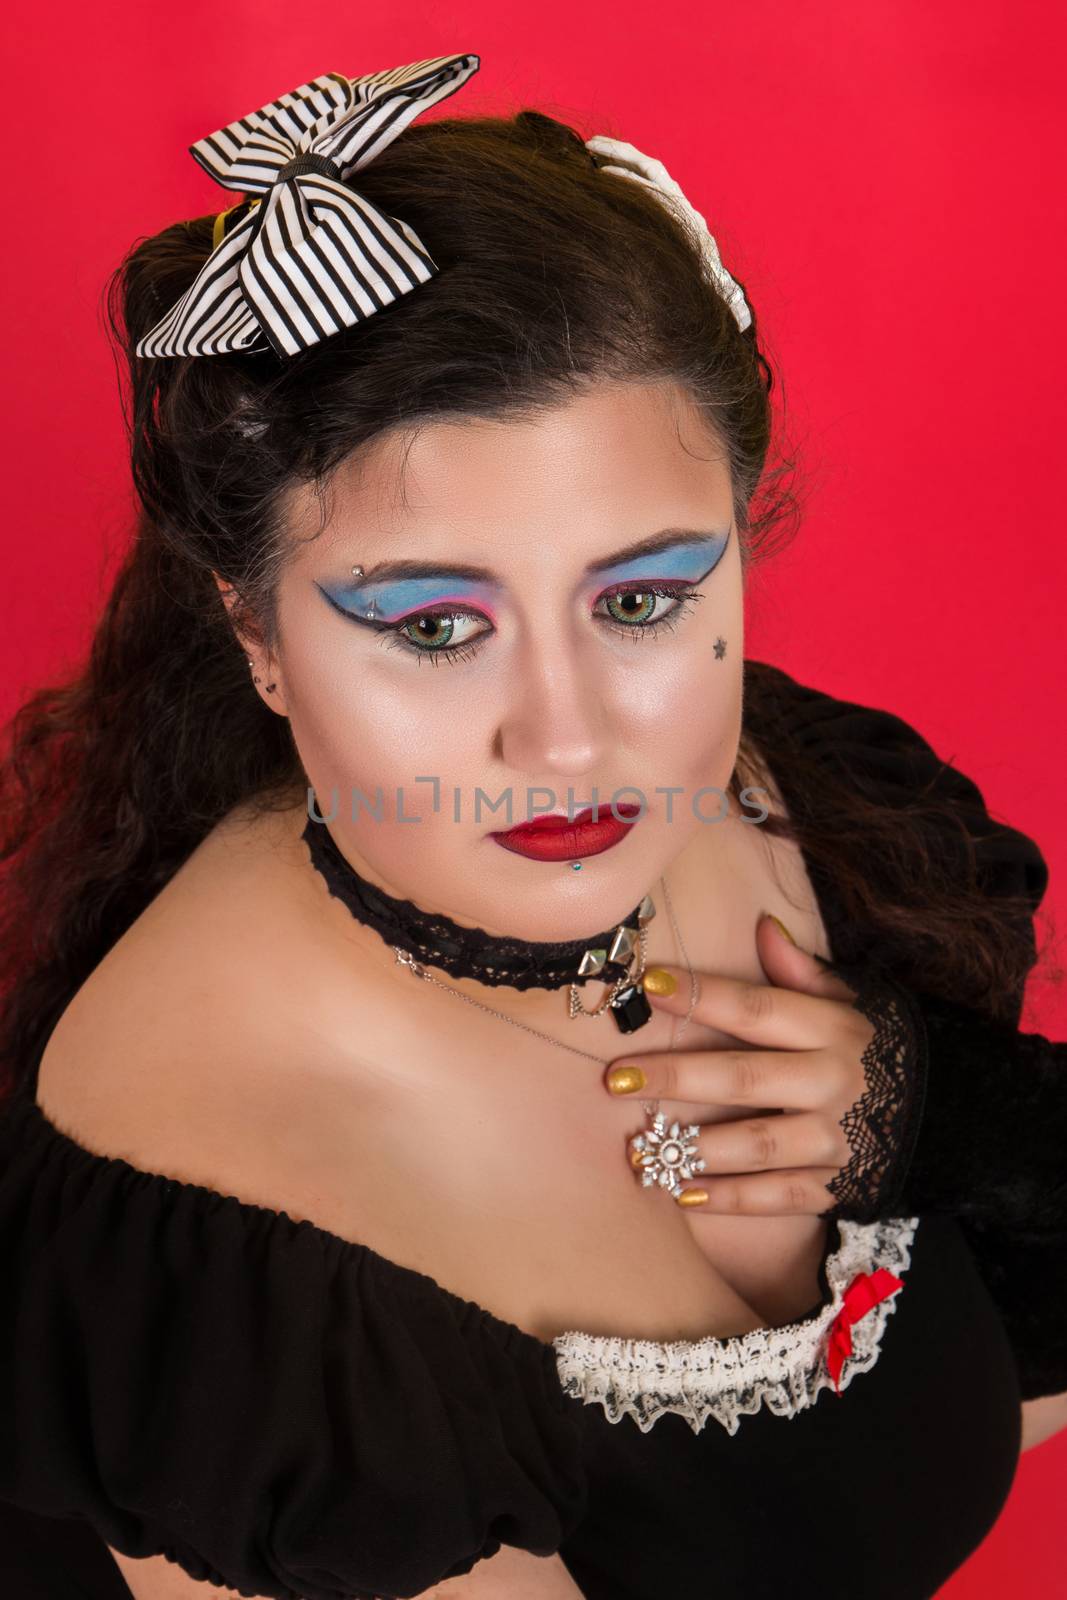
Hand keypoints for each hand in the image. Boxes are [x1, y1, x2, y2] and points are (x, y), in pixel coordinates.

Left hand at [603, 914, 897, 1216]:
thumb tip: (763, 925)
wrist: (953, 1119)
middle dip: (676, 1078)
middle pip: (742, 1078)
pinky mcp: (834, 1186)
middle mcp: (831, 1082)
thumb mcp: (854, 1002)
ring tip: (637, 1149)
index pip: (757, 1009)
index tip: (650, 987)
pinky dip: (728, 1198)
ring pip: (754, 1144)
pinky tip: (681, 1192)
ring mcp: (833, 1140)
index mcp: (831, 1029)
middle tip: (617, 1079)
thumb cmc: (882, 1049)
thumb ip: (803, 972)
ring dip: (691, 1148)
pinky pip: (774, 1196)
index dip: (704, 996)